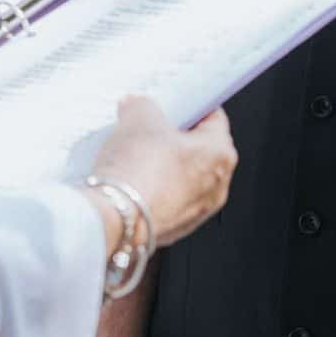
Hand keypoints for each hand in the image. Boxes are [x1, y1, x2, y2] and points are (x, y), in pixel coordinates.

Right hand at [89, 98, 235, 250]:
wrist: (114, 219)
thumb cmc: (137, 171)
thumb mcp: (138, 117)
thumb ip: (141, 105)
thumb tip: (135, 106)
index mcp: (220, 153)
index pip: (214, 118)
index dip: (191, 107)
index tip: (174, 105)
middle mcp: (216, 187)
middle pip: (199, 149)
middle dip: (175, 137)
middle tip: (151, 128)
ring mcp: (196, 214)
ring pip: (184, 177)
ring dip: (165, 166)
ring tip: (137, 155)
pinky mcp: (174, 231)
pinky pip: (169, 200)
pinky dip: (156, 190)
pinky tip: (133, 181)